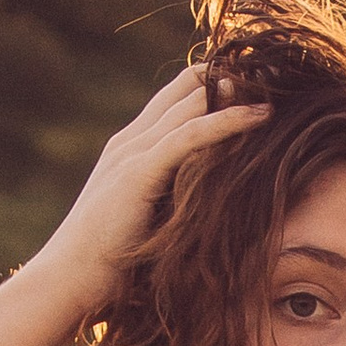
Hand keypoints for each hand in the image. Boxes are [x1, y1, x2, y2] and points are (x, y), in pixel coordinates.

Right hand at [30, 65, 268, 314]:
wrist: (69, 276)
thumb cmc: (108, 261)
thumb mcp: (147, 222)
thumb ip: (170, 204)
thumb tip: (207, 210)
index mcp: (129, 149)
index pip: (172, 101)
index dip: (209, 85)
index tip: (251, 81)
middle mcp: (130, 141)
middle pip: (182, 91)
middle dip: (226, 76)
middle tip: (272, 69)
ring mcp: (132, 153)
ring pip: (189, 107)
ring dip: (234, 91)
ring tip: (276, 81)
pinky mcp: (139, 171)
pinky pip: (191, 136)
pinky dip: (227, 121)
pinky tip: (259, 114)